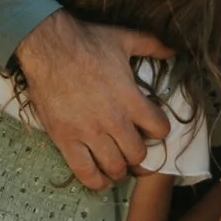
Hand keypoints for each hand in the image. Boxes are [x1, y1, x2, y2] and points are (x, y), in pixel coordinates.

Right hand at [11, 11, 171, 192]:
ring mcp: (89, 133)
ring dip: (119, 168)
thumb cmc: (86, 42)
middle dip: (138, 152)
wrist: (47, 46)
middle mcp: (113, 121)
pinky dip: (96, 181)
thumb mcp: (124, 38)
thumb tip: (173, 51)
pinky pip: (85, 173)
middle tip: (131, 146)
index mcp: (131, 98)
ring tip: (116, 161)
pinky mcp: (66, 140)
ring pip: (115, 167)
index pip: (159, 129)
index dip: (158, 129)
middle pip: (138, 154)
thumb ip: (152, 45)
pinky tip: (99, 177)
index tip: (151, 127)